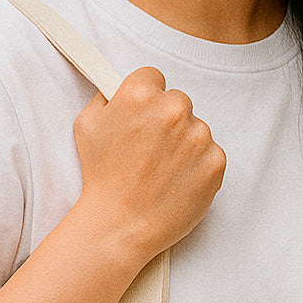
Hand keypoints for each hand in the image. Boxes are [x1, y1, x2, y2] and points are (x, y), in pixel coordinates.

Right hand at [72, 67, 225, 261]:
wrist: (120, 225)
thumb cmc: (101, 178)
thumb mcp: (87, 125)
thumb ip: (106, 97)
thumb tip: (118, 87)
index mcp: (140, 94)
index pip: (154, 77)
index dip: (145, 98)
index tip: (141, 116)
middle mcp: (173, 110)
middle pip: (177, 101)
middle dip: (166, 119)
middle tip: (149, 148)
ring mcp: (198, 136)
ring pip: (195, 128)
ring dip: (183, 143)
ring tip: (161, 169)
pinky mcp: (215, 161)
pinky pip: (210, 153)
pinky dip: (197, 165)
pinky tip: (176, 180)